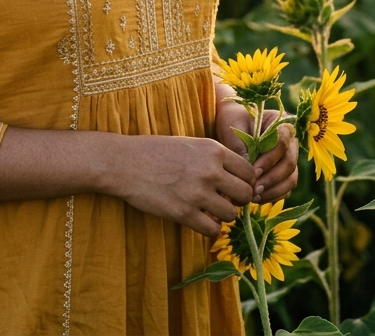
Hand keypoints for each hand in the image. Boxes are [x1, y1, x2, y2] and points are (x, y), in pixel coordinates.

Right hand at [106, 134, 256, 238]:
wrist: (125, 163)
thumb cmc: (155, 151)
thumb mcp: (189, 144)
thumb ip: (213, 157)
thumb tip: (236, 176)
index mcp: (213, 150)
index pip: (249, 172)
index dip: (245, 182)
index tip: (235, 187)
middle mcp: (210, 170)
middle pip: (245, 195)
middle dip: (238, 201)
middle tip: (225, 201)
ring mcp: (198, 193)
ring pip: (231, 215)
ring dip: (222, 216)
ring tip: (209, 211)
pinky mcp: (184, 213)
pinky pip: (213, 230)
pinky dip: (209, 229)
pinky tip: (198, 220)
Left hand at [215, 84, 299, 203]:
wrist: (231, 126)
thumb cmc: (232, 121)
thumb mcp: (233, 126)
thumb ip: (241, 146)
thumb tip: (251, 173)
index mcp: (281, 124)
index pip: (283, 143)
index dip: (269, 159)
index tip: (253, 170)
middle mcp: (290, 142)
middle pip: (290, 163)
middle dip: (272, 178)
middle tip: (254, 188)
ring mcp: (289, 158)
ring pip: (291, 178)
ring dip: (274, 190)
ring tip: (254, 196)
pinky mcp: (284, 174)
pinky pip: (286, 188)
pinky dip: (273, 195)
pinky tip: (256, 199)